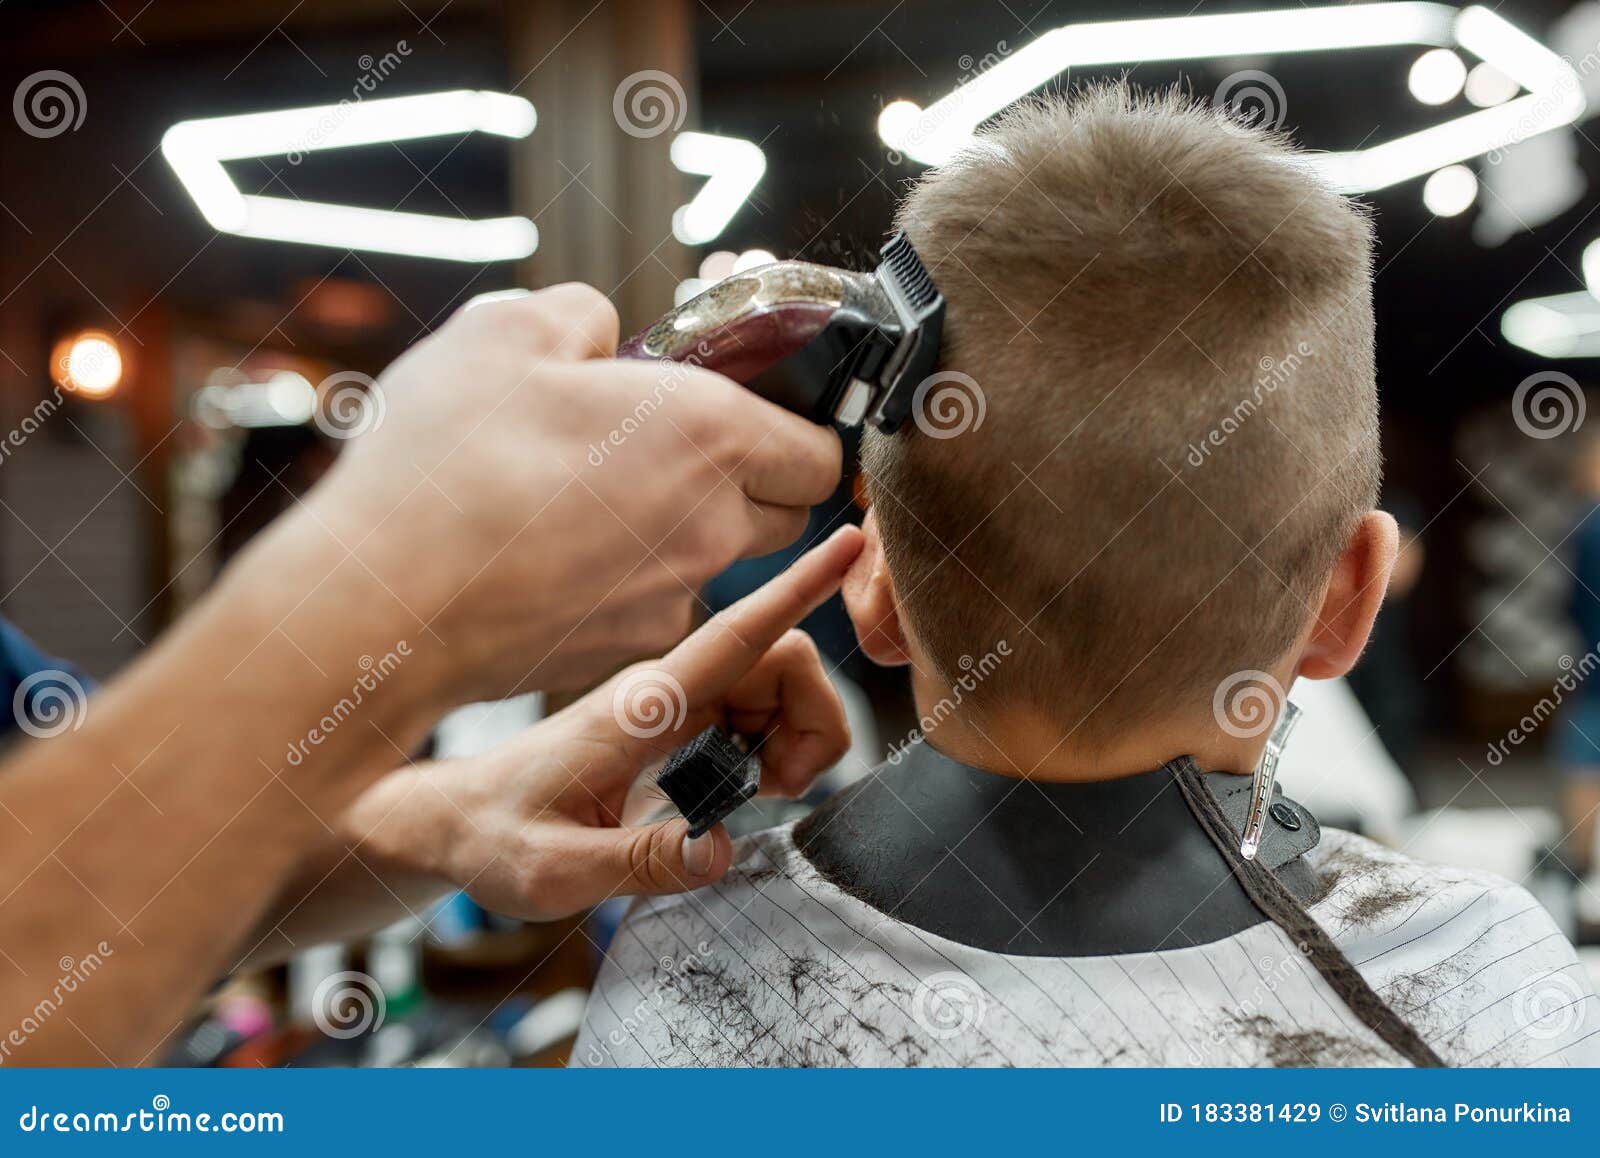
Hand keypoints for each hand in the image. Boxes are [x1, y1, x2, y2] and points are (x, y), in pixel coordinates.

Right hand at [293, 284, 842, 712]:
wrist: (384, 602)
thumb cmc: (446, 464)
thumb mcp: (506, 331)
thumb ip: (581, 315)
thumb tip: (601, 334)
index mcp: (708, 435)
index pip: (819, 451)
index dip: (793, 426)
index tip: (750, 410)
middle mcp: (710, 527)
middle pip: (781, 512)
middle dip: (746, 478)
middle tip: (669, 445)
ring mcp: (670, 599)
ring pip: (712, 560)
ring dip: (679, 527)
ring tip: (591, 495)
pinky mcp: (622, 651)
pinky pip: (652, 604)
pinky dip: (625, 578)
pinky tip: (551, 551)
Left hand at [345, 526, 862, 920]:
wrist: (459, 820)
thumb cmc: (495, 835)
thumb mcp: (555, 870)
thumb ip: (640, 863)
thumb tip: (719, 849)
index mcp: (643, 706)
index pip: (737, 635)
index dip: (799, 588)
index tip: (851, 544)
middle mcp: (669, 691)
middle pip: (784, 661)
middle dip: (815, 719)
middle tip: (778, 791)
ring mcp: (679, 705)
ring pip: (780, 689)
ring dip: (798, 740)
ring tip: (760, 797)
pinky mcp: (683, 727)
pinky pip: (760, 717)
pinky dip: (777, 752)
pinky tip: (742, 791)